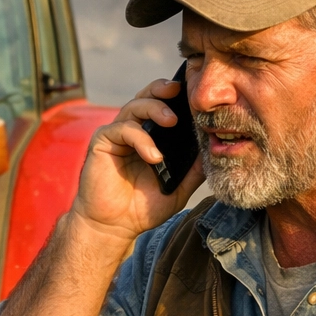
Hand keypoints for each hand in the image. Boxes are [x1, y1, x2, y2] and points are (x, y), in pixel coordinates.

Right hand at [71, 78, 205, 243]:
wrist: (114, 227)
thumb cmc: (142, 208)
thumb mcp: (177, 188)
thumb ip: (193, 169)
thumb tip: (213, 149)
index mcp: (151, 137)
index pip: (163, 106)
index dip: (177, 97)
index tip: (195, 95)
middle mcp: (134, 131)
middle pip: (147, 96)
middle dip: (163, 89)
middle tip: (180, 91)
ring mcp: (117, 135)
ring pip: (135, 106)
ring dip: (155, 109)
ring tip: (171, 122)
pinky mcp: (103, 142)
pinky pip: (123, 129)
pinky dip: (141, 139)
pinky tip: (153, 156)